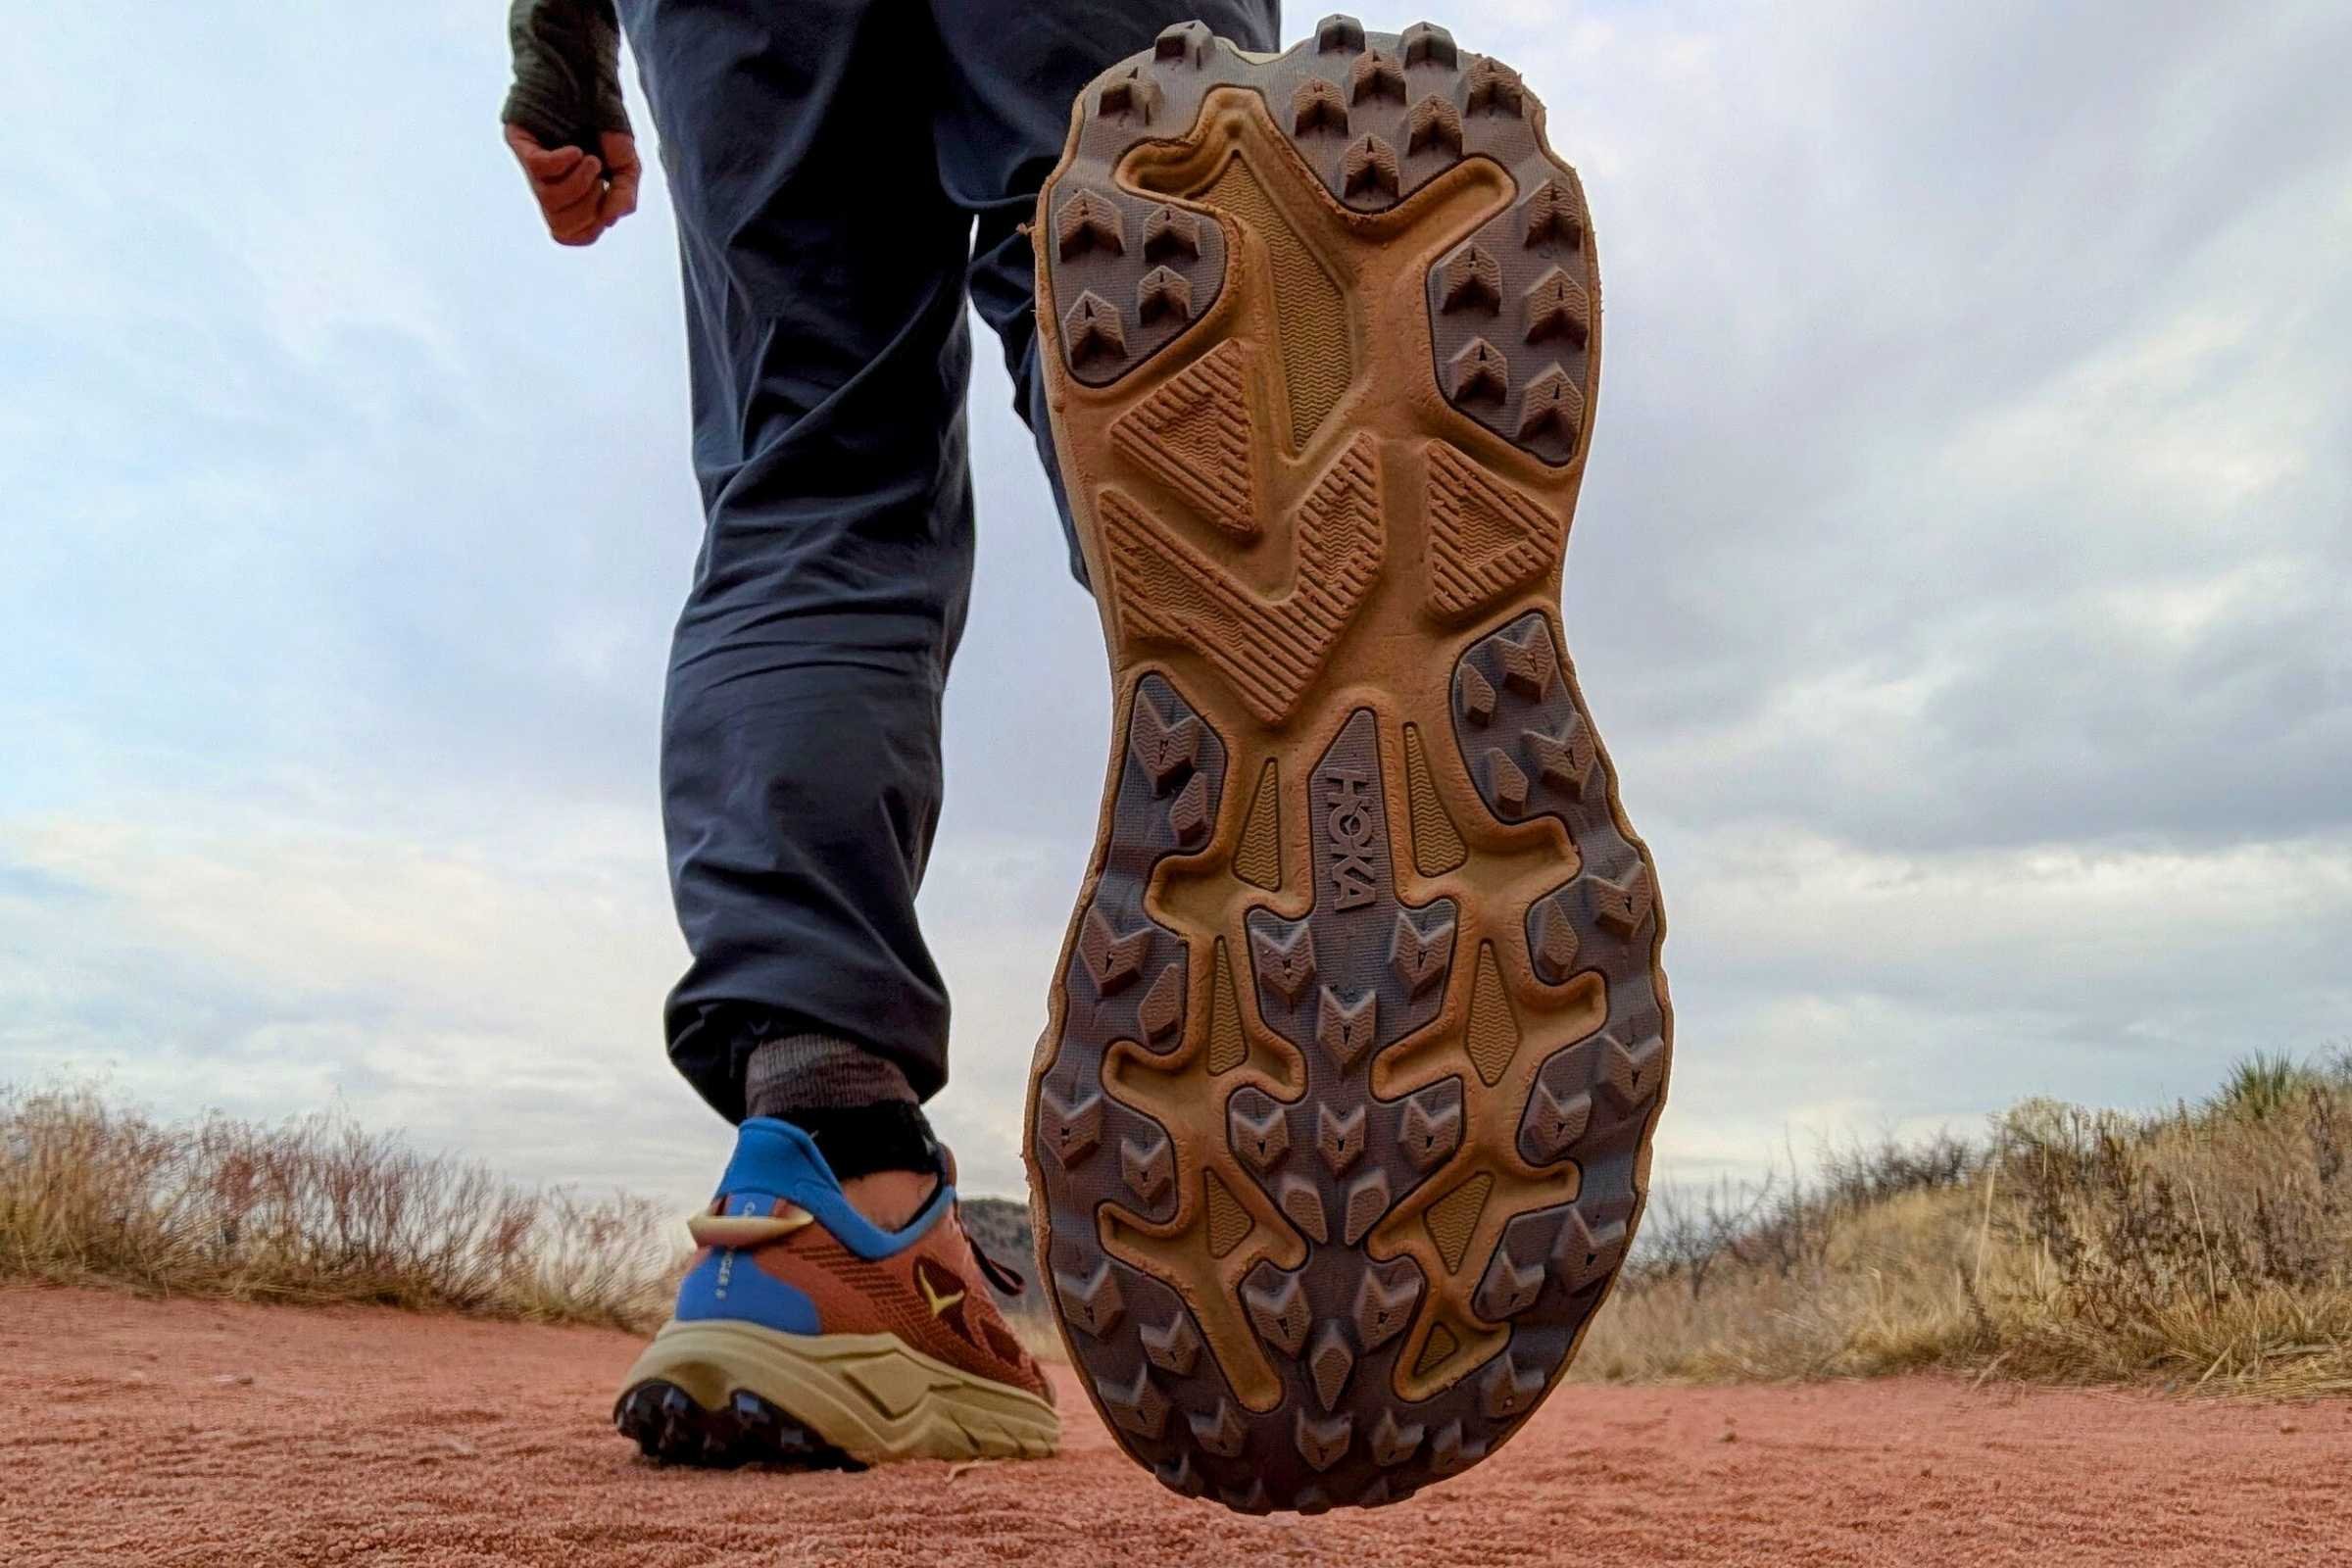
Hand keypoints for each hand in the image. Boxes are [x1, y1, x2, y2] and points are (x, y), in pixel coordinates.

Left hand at [503, 125, 639, 246]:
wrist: (589, 78)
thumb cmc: (605, 123)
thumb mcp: (626, 166)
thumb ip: (624, 196)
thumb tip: (610, 220)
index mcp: (569, 196)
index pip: (570, 236)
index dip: (591, 228)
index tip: (607, 201)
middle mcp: (547, 184)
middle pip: (559, 226)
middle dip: (588, 207)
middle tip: (600, 179)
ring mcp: (531, 165)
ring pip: (549, 200)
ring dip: (580, 183)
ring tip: (591, 158)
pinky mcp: (520, 143)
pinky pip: (539, 170)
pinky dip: (564, 162)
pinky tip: (576, 150)